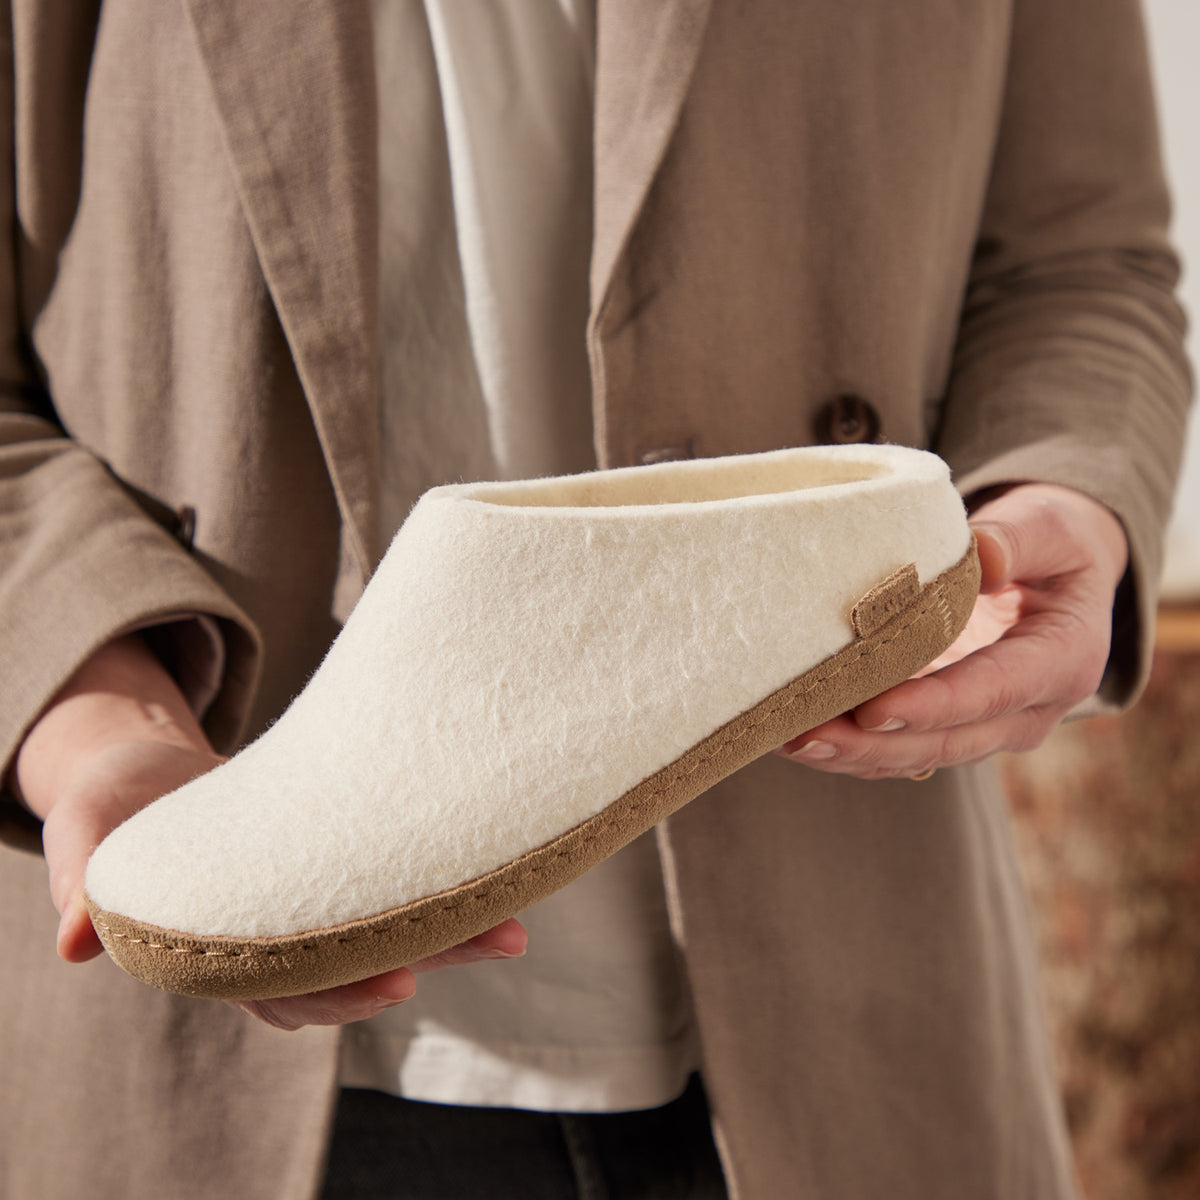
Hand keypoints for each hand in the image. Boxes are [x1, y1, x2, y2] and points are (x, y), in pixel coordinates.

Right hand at [12, 634, 526, 1022]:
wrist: (146, 781)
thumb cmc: (115, 815)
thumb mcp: (89, 840)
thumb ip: (83, 890)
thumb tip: (74, 940)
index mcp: (223, 952)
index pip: (288, 991)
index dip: (339, 993)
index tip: (393, 985)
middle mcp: (279, 939)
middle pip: (363, 962)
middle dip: (433, 955)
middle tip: (504, 937)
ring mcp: (312, 904)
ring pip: (392, 928)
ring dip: (457, 924)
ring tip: (521, 914)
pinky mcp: (337, 859)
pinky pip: (393, 878)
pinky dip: (440, 877)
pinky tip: (494, 861)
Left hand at [777, 483, 1128, 779]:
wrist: (1061, 572)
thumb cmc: (1054, 542)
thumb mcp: (1053, 527)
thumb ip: (1020, 539)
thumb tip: (984, 558)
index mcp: (1063, 661)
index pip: (992, 692)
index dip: (932, 706)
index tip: (874, 712)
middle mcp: (1028, 711)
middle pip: (946, 742)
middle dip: (872, 746)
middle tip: (805, 736)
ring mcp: (986, 727)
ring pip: (915, 756)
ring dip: (849, 755)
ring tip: (785, 741)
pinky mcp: (948, 726)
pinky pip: (898, 749)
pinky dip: (849, 747)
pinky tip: (793, 736)